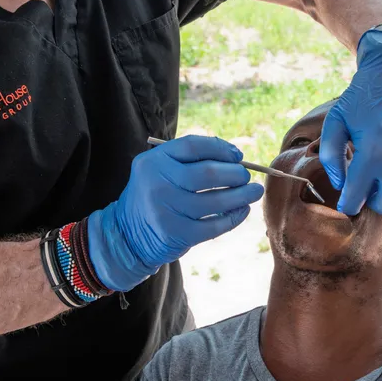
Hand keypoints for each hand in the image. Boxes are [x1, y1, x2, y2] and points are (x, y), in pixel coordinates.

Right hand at [88, 135, 263, 291]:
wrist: (128, 233)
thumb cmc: (155, 194)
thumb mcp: (160, 169)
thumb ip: (189, 160)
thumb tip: (234, 156)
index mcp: (154, 161)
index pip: (193, 146)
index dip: (221, 149)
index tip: (237, 155)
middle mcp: (157, 183)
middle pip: (207, 173)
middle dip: (235, 173)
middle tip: (246, 176)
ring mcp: (167, 211)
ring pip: (215, 201)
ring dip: (241, 195)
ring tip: (253, 192)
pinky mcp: (177, 234)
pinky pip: (215, 225)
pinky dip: (234, 217)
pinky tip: (242, 211)